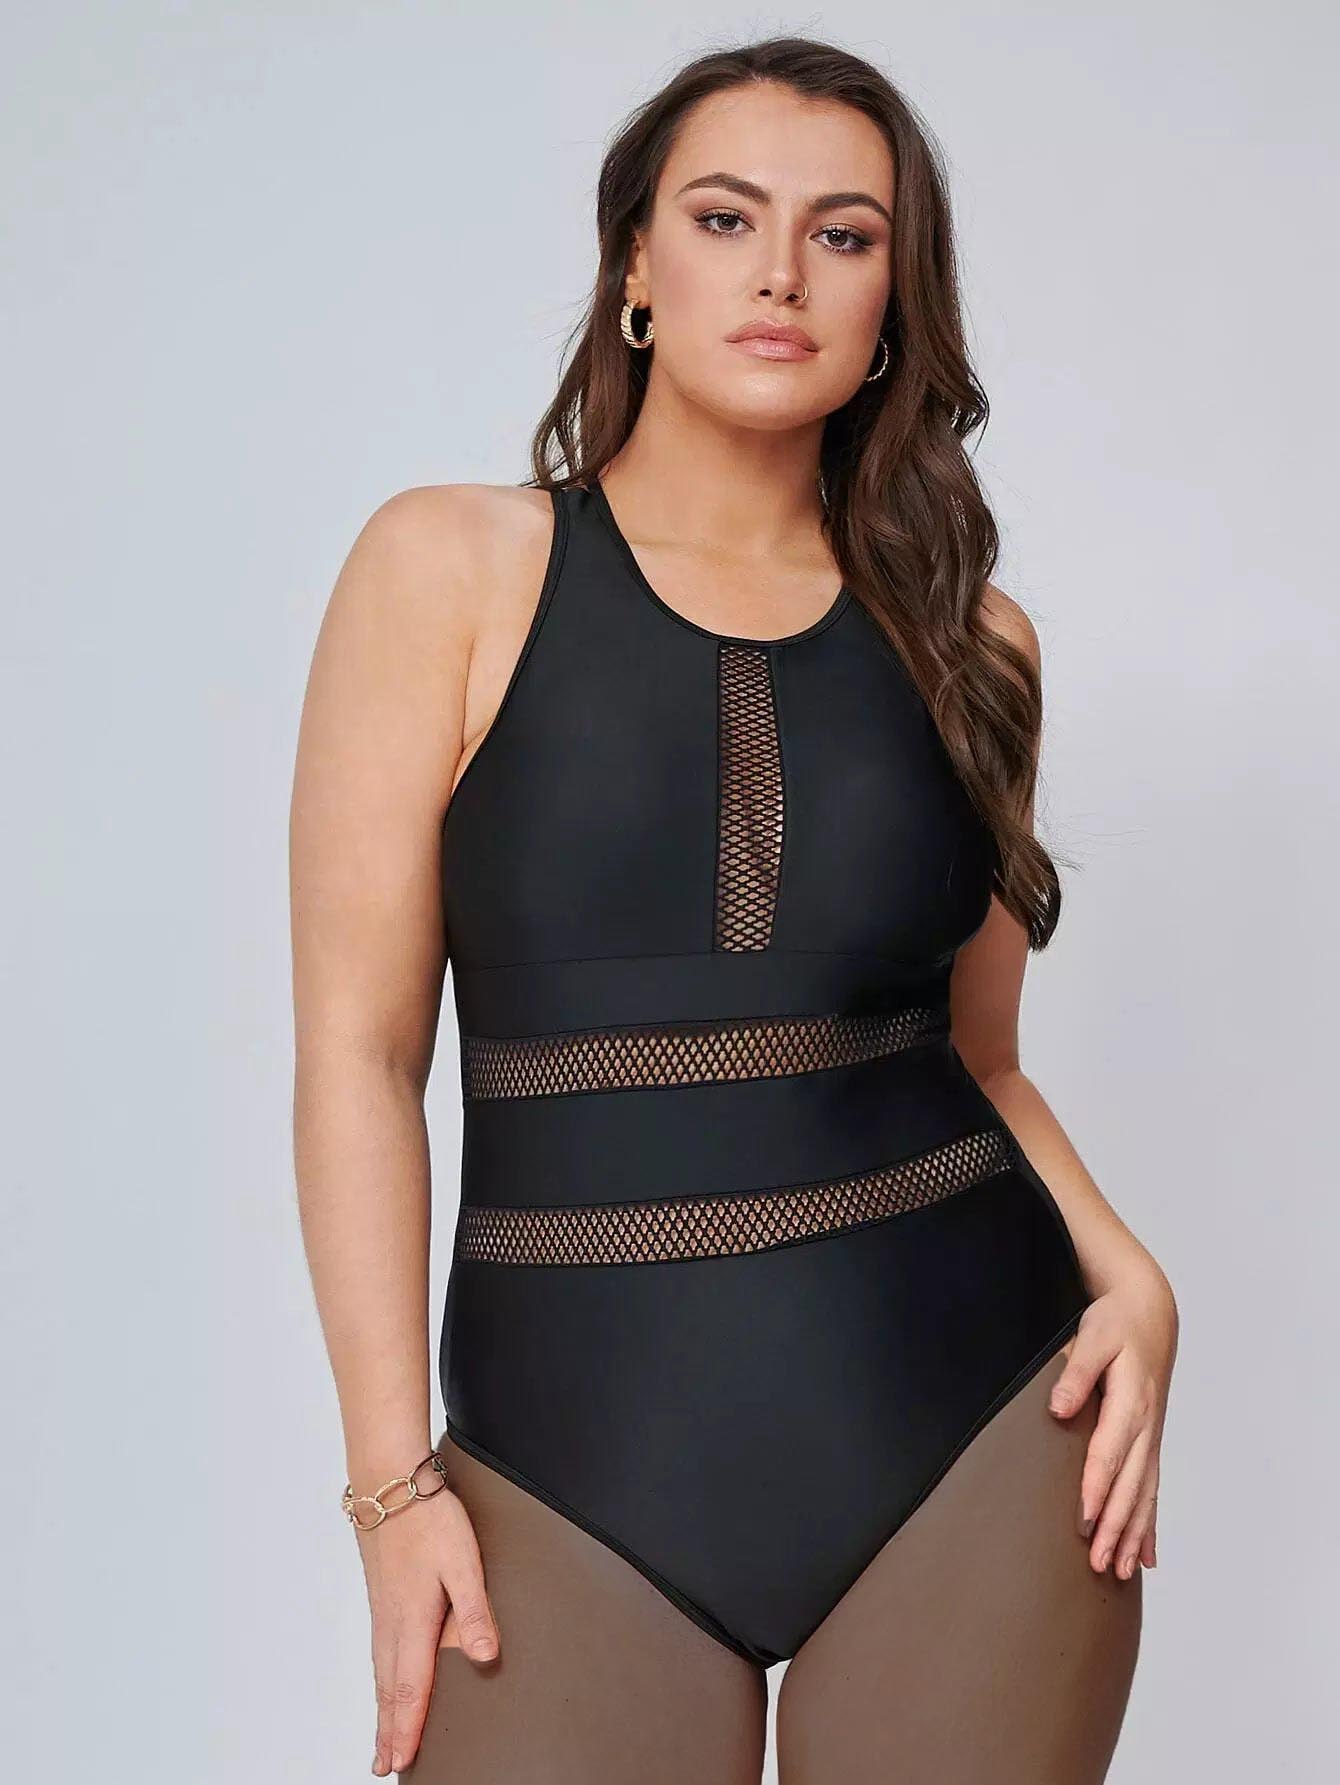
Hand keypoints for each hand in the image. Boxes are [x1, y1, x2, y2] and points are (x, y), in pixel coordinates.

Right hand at [357, 1480, 499, 1775]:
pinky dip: (379, 1680)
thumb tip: (485, 1657)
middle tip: (384, 1766)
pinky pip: (378, 1651)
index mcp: (413, 1620)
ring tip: (381, 1738)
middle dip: (389, 1730)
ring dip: (381, 1710)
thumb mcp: (463, 1562)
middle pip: (389, 1689)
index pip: (411, 1688)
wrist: (388, 1483)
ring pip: (381, 1672)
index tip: (402, 1760)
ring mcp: (382, 1609)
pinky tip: (382, 1681)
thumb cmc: (428, 1518)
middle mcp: (392, 1621)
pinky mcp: (381, 1595)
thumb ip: (475, 1611)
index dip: (408, 1728)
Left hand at [1046, 1260, 1177, 1579]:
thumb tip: (1058, 1409)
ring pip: (1143, 1495)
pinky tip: (1146, 1556)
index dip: (1097, 1488)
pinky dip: (1149, 1524)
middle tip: (1099, 1564)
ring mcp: (1151, 1437)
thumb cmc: (1116, 1324)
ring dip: (1132, 1534)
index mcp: (1129, 1402)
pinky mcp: (1150, 1441)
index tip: (1085, 1520)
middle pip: (1129, 1485)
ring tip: (1119, 1571)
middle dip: (1115, 1527)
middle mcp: (1145, 1426)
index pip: (1109, 1453)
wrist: (1150, 1313)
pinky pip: (1152, 1489)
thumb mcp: (1092, 1337)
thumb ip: (1075, 1373)